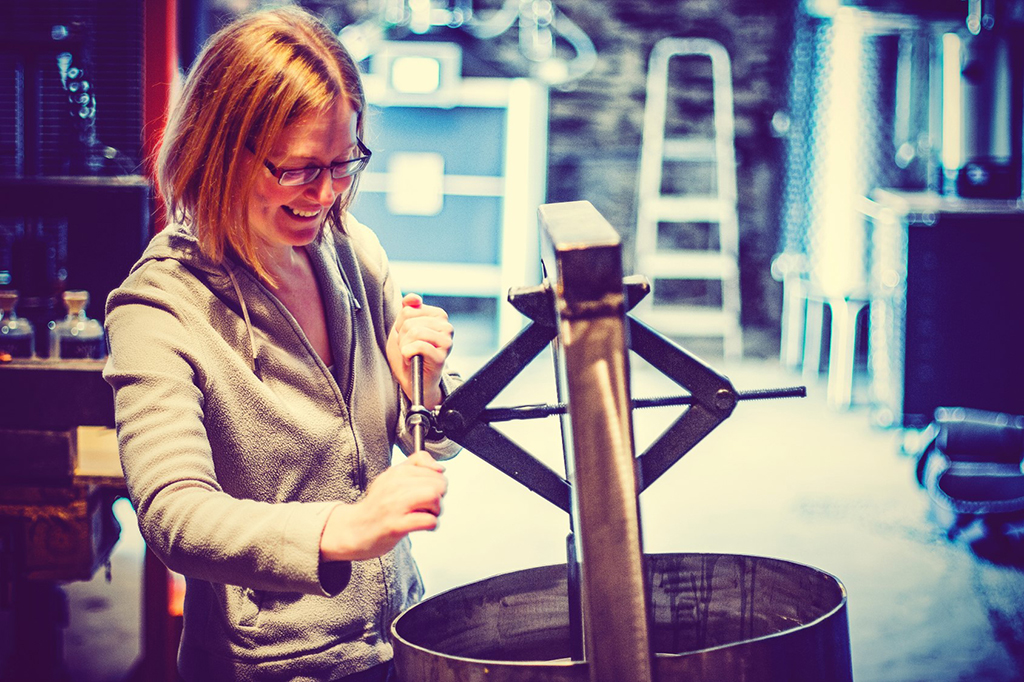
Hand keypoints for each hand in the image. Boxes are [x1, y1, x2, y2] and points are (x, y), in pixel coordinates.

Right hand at [320, 452, 446, 561]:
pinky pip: (428, 520)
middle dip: (440, 496)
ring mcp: (394, 505)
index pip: (433, 467)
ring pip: (434, 497)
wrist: (353, 529)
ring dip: (436, 509)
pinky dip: (431, 524)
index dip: (437, 481)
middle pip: (438, 482)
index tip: (427, 491)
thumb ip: (416, 465)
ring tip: (426, 514)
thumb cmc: (377, 507)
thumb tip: (440, 468)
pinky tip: (421, 525)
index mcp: (396, 472)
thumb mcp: (392, 478)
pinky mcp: (396, 525)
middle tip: (428, 505)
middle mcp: (395, 485)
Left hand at [386, 293, 453, 409]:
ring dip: (405, 347)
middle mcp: (446, 326)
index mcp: (439, 316)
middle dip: (402, 337)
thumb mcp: (403, 326)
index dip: (401, 325)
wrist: (412, 379)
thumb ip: (407, 308)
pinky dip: (408, 354)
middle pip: (409, 321)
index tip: (407, 337)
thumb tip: (414, 297)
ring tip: (411, 354)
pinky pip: (418, 346)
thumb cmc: (408, 353)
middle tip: (409, 348)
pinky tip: (412, 360)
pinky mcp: (441, 357)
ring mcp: (446, 342)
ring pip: (414, 332)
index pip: (408, 309)